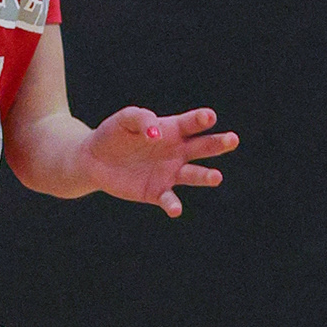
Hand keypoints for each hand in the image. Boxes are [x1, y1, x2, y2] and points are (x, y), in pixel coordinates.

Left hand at [82, 104, 238, 217]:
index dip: (201, 120)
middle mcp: (177, 152)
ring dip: (206, 176)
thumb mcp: (125, 119)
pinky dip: (173, 205)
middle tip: (232, 140)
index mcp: (173, 130)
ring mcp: (169, 173)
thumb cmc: (114, 134)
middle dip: (218, 143)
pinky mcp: (157, 192)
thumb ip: (142, 119)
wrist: (94, 160)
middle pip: (203, 147)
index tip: (209, 117)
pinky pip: (169, 199)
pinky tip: (174, 208)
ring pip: (194, 175)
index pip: (192, 123)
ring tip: (216, 177)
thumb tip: (156, 135)